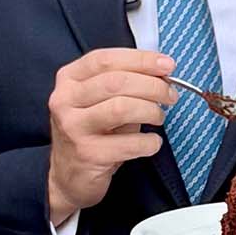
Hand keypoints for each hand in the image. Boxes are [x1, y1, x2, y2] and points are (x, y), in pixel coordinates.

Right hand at [47, 48, 178, 224]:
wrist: (67, 175)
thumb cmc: (90, 133)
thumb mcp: (98, 101)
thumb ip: (124, 84)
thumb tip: (160, 74)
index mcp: (69, 79)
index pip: (105, 59)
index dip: (140, 60)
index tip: (166, 65)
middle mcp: (65, 100)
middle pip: (117, 82)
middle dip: (152, 85)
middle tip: (170, 94)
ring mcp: (74, 127)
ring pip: (122, 107)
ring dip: (151, 110)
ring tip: (158, 117)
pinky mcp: (88, 153)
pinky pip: (129, 142)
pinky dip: (149, 141)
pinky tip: (152, 142)